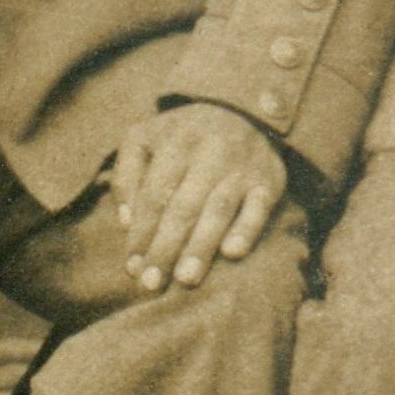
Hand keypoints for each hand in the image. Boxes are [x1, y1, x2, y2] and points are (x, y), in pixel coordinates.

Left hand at [103, 103, 292, 297]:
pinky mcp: (269, 180)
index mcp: (175, 143)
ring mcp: (241, 167)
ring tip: (185, 279)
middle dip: (165, 248)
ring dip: (201, 247)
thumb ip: (128, 175)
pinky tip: (232, 253)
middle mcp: (209, 153)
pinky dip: (246, 229)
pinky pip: (259, 207)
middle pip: (182, 208)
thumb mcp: (145, 138)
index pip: (154, 196)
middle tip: (152, 284)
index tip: (132, 267)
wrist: (242, 110)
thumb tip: (125, 222)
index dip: (141, 233)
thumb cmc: (182, 135)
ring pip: (218, 211)